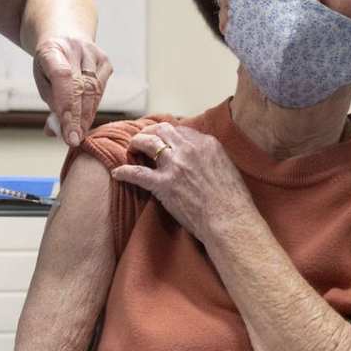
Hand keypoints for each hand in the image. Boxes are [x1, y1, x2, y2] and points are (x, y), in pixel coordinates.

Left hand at [33, 35, 112, 147]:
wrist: (64, 34)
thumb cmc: (49, 63)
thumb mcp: (42, 79)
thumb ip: (50, 102)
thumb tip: (56, 132)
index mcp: (51, 49)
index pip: (61, 78)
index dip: (65, 107)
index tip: (67, 134)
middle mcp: (74, 47)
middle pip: (80, 87)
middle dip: (77, 118)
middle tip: (73, 140)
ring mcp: (93, 52)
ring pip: (93, 90)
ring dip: (86, 116)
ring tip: (78, 133)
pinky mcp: (105, 60)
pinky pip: (101, 89)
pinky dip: (93, 107)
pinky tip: (86, 119)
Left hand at [111, 122, 254, 243]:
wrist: (230, 219)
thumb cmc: (233, 200)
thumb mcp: (227, 168)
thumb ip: (211, 158)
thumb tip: (202, 160)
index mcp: (206, 144)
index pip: (181, 130)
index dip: (170, 134)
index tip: (164, 140)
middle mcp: (188, 149)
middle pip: (162, 130)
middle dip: (150, 132)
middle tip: (144, 140)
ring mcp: (174, 165)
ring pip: (147, 143)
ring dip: (136, 143)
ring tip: (131, 149)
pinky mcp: (163, 184)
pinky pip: (136, 173)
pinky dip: (125, 172)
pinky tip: (117, 173)